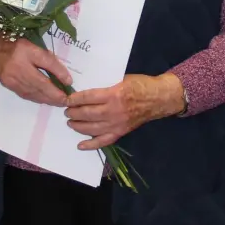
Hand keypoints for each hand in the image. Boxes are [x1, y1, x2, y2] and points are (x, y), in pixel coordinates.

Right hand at [0, 33, 71, 105]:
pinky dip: (39, 98)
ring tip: (60, 102)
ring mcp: (13, 79)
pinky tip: (47, 99)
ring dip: (48, 99)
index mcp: (25, 52)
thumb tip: (65, 77)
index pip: (45, 61)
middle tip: (67, 100)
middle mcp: (18, 67)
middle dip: (55, 94)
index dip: (58, 73)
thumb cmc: (18, 48)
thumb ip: (49, 60)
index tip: (69, 83)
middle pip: (40, 83)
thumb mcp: (35, 48)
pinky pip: (28, 95)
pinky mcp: (11, 87)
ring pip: (34, 92)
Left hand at [65, 74, 185, 149]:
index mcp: (113, 94)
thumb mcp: (122, 79)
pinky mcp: (121, 132)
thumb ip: (105, 87)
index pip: (88, 97)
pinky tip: (80, 145)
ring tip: (71, 123)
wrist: (158, 98)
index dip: (74, 99)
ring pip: (92, 128)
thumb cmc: (140, 85)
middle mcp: (113, 111)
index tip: (67, 99)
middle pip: (87, 113)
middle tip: (67, 111)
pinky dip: (91, 145)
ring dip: (78, 126)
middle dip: (74, 113)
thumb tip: (87, 92)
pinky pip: (103, 141)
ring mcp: (117, 124)